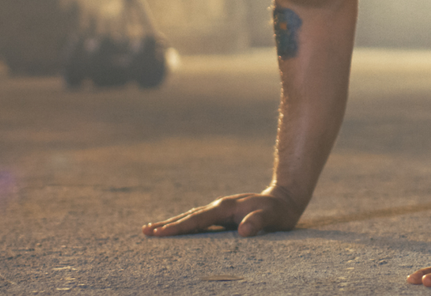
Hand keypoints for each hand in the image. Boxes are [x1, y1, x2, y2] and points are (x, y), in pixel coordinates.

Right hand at [141, 187, 301, 237]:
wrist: (285, 199)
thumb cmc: (278, 212)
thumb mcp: (272, 218)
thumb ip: (258, 223)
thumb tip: (243, 231)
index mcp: (226, 208)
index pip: (197, 220)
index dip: (178, 227)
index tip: (159, 232)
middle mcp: (219, 207)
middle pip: (188, 217)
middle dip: (167, 225)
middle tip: (145, 232)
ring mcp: (220, 210)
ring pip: (192, 218)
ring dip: (173, 224)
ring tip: (152, 229)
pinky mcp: (223, 215)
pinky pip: (199, 221)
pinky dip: (185, 225)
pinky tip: (178, 230)